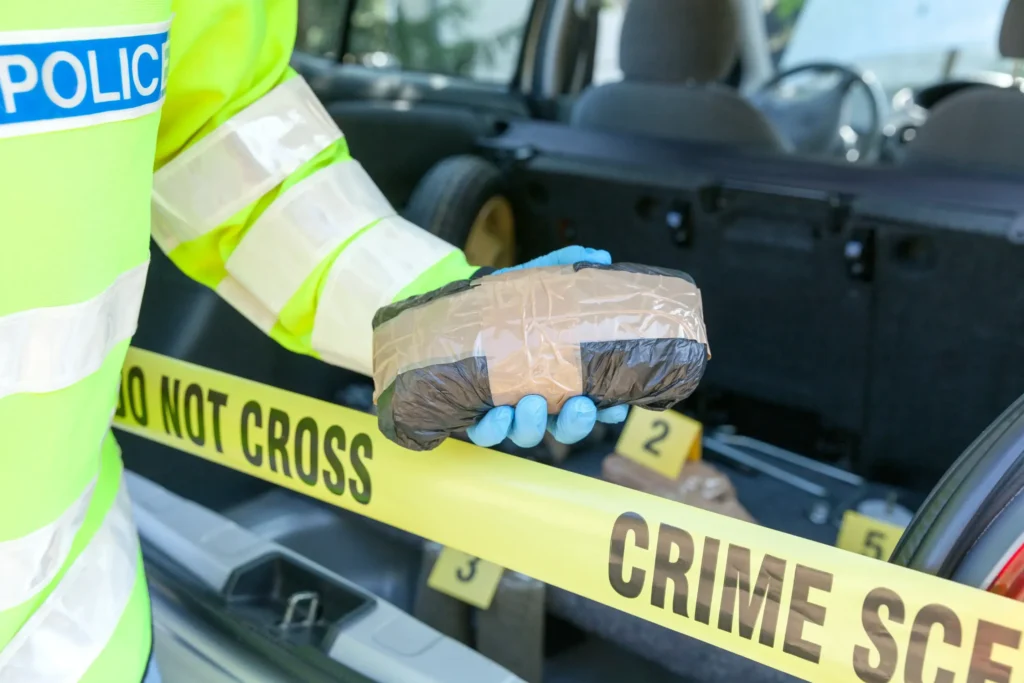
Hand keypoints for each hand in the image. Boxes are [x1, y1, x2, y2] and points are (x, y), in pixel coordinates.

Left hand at [466, 246, 628, 447]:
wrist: (452, 313)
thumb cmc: (500, 305)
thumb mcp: (530, 283)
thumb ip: (562, 269)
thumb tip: (598, 255)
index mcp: (559, 377)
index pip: (593, 403)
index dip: (607, 412)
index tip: (615, 408)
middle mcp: (538, 399)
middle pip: (566, 427)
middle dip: (575, 423)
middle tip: (578, 406)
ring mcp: (508, 411)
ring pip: (527, 434)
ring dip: (533, 425)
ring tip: (530, 404)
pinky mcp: (476, 415)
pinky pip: (487, 434)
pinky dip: (493, 428)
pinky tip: (496, 414)